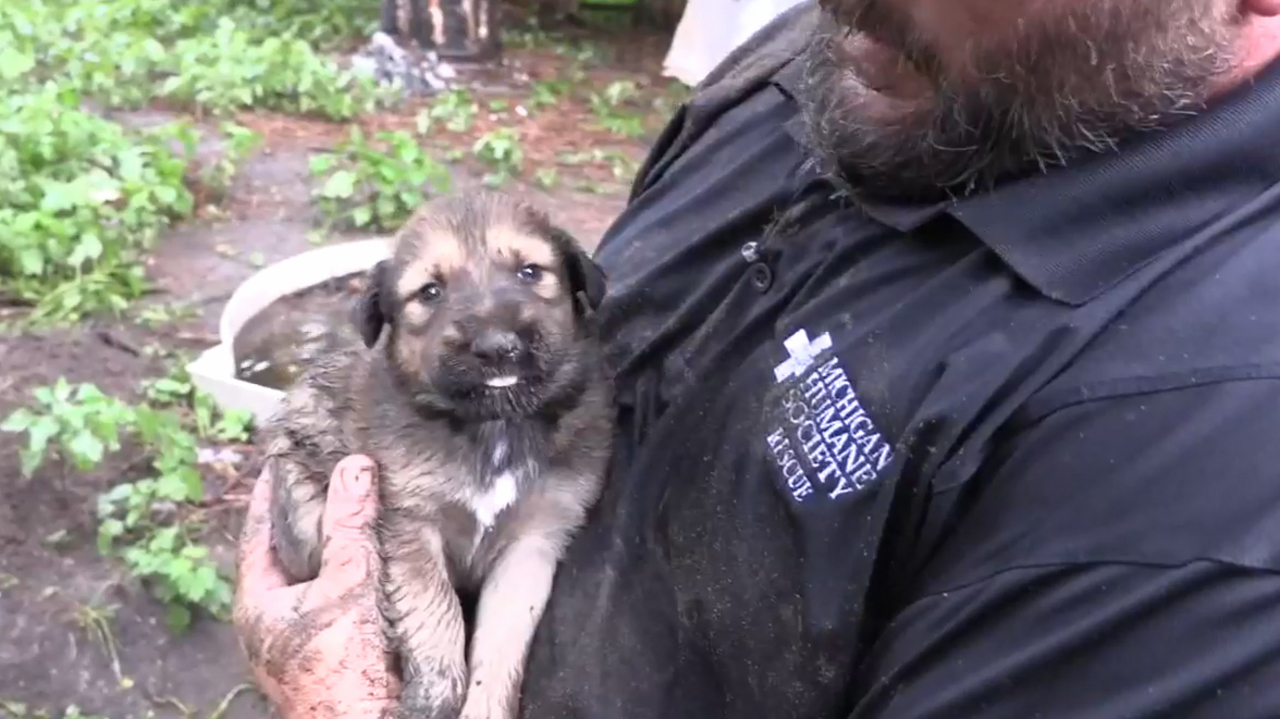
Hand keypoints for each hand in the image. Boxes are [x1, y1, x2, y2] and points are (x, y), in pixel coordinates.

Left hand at [233, 455, 400, 718]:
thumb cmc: (347, 671)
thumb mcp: (348, 586)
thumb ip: (350, 527)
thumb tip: (355, 468)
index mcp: (257, 604)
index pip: (256, 532)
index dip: (269, 493)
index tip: (280, 461)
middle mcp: (269, 625)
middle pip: (281, 557)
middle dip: (302, 520)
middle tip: (320, 480)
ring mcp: (294, 645)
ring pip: (306, 583)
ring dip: (326, 551)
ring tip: (349, 515)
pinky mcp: (323, 658)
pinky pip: (329, 604)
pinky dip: (344, 578)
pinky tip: (369, 568)